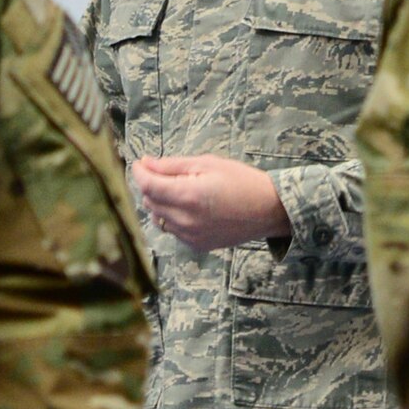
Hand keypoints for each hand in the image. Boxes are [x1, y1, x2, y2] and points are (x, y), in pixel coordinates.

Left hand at [131, 154, 291, 250]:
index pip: (148, 186)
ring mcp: (190, 236)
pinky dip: (173, 217)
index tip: (139, 164)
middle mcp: (185, 220)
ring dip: (161, 202)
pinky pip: (172, 230)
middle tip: (163, 173)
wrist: (269, 210)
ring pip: (158, 217)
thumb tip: (146, 163)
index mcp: (188, 196)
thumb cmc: (242, 181)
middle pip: (150, 202)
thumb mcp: (208, 164)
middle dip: (151, 185)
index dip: (139, 173)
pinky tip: (190, 207)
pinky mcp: (196, 245)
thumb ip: (173, 166)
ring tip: (179, 190)